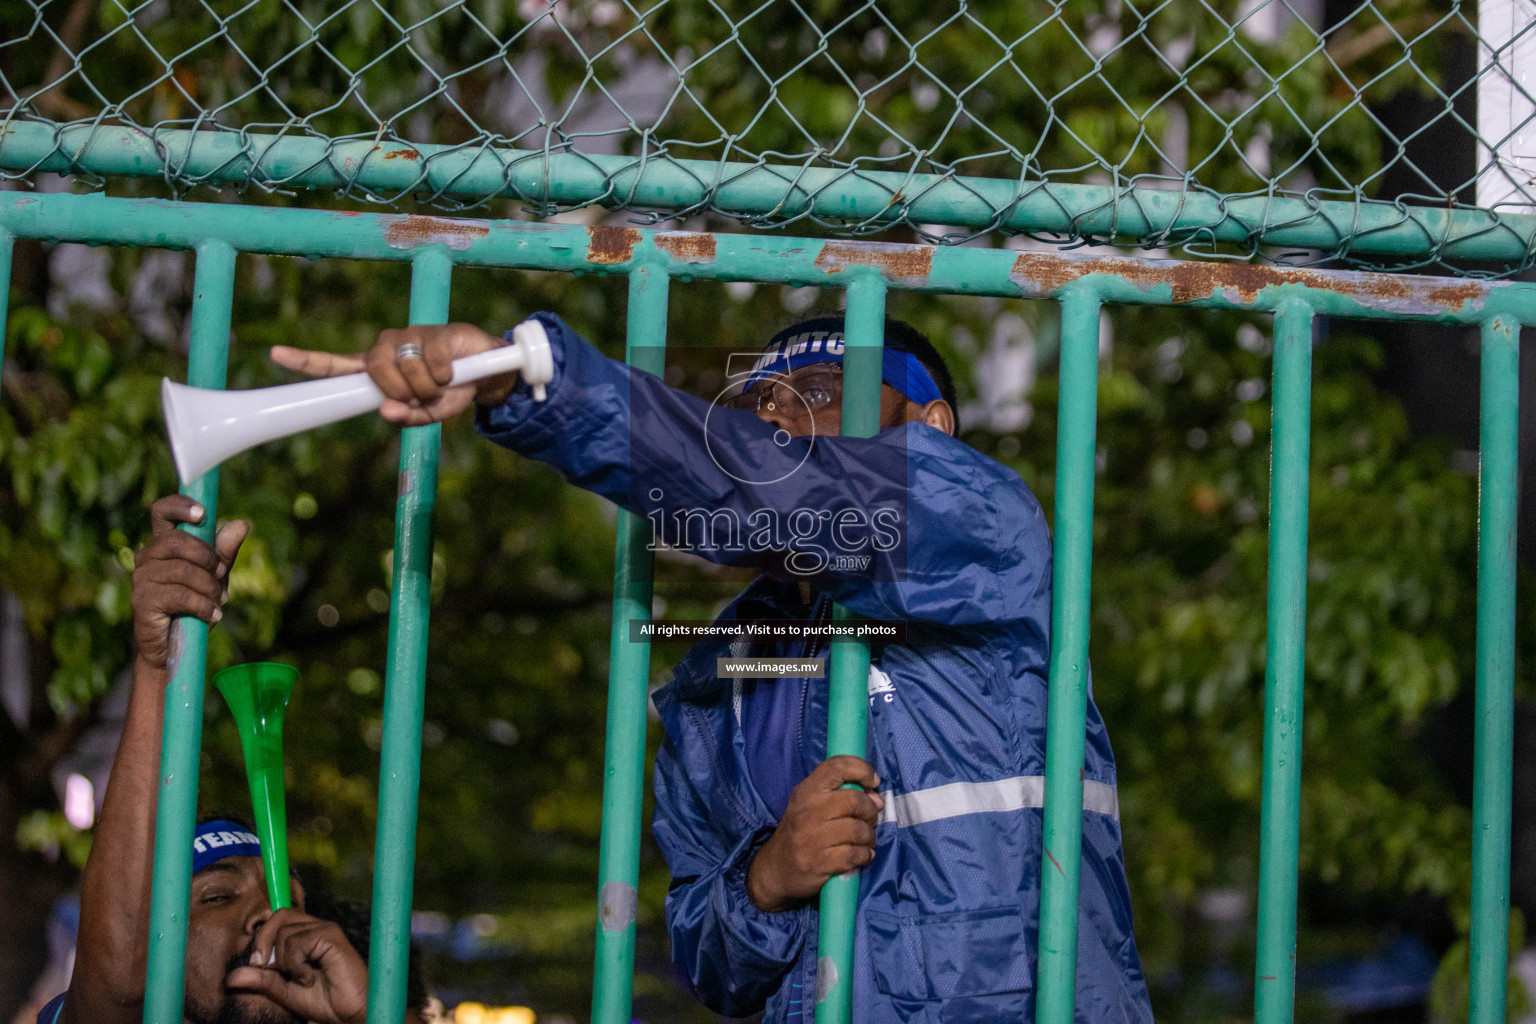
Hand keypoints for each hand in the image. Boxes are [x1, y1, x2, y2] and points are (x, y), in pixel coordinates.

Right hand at [131, 496, 247, 669]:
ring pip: (183, 570)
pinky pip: (180, 595)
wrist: (177, 646)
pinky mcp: (142, 601)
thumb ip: (225, 551)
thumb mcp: (216, 576)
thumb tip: (241, 524)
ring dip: (209, 587)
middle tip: (223, 574)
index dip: (179, 506)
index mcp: (163, 543)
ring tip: (219, 601)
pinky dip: (203, 606)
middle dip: (208, 558)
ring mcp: (141, 578)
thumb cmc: (195, 605)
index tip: (202, 514)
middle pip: (177, 541)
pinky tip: (212, 616)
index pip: (161, 511)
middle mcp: (147, 556)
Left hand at [225, 909, 367, 1023]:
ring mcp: (324, 930)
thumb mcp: (284, 991)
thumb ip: (261, 980)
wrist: (348, 1014)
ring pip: (284, 933)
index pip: (275, 919)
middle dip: (263, 943)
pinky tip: (309, 977)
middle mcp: (315, 927)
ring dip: (284, 962)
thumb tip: (230, 977)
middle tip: (267, 969)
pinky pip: (298, 942)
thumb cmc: (324, 1000)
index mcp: (305, 935)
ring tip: (301, 978)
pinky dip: (296, 964)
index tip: (256, 964)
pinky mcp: (331, 937)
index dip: (260, 937)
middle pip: (277, 917)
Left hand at [270, 323, 514, 426]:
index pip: (337, 364)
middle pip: (375, 371)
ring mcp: (409, 337)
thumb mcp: (429, 414)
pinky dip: (444, 374)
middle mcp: (387, 349)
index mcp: (378, 370)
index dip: (308, 361)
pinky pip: (430, 359)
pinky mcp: (433, 331)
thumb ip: (407, 416)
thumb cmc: (452, 392)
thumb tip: (387, 412)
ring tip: (442, 384)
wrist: (488, 374)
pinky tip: (453, 372)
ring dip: (426, 386)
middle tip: (423, 398)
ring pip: (404, 367)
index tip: (276, 354)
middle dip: (402, 392)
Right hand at [746, 755, 884, 912]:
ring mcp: (813, 837)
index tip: (873, 782)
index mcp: (807, 791)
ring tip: (865, 841)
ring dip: (869, 837)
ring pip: (859, 830)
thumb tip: (877, 799)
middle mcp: (809, 810)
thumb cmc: (798, 832)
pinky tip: (861, 856)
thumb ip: (839, 795)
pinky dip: (865, 855)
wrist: (775, 869)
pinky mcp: (820, 862)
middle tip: (870, 820)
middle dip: (871, 811)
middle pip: (855, 801)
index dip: (862, 769)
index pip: (837, 767)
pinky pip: (855, 855)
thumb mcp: (810, 805)